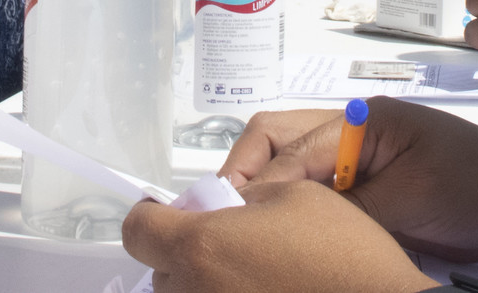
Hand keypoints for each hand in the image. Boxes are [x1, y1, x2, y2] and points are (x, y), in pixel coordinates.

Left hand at [123, 181, 437, 292]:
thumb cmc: (339, 251)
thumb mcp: (294, 194)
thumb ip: (246, 198)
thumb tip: (227, 211)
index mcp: (200, 245)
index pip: (138, 231)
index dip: (150, 215)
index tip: (166, 211)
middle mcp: (194, 292)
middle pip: (160, 271)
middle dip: (184, 252)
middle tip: (223, 242)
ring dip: (203, 282)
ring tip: (247, 272)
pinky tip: (261, 290)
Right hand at [221, 102, 477, 264]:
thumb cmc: (476, 185)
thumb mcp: (408, 199)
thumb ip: (347, 207)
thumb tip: (290, 219)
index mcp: (361, 121)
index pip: (288, 146)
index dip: (258, 182)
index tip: (237, 216)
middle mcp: (351, 133)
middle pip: (275, 139)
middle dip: (246, 174)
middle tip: (226, 216)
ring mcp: (356, 160)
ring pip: (289, 164)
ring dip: (266, 190)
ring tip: (246, 227)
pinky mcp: (364, 188)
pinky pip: (315, 192)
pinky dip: (292, 208)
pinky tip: (282, 234)